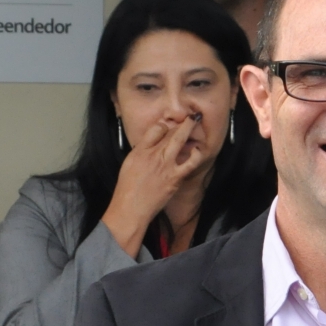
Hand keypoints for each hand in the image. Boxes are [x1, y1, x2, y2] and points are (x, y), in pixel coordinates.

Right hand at [102, 113, 209, 256]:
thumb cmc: (127, 190)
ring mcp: (165, 165)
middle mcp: (153, 155)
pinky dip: (196, 154)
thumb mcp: (129, 164)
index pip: (155, 129)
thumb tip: (151, 144)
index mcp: (139, 151)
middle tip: (191, 116)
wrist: (131, 208)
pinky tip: (198, 150)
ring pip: (179, 140)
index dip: (164, 125)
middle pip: (169, 132)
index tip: (169, 125)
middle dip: (182, 122)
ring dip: (189, 129)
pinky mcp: (175, 178)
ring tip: (196, 122)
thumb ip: (141, 152)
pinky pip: (190, 162)